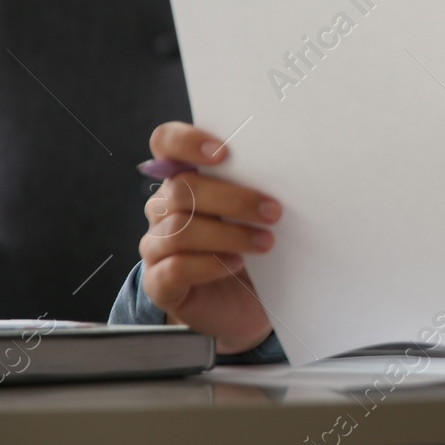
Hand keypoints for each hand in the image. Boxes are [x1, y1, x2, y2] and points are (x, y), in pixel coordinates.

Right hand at [138, 123, 279, 354]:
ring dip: (229, 235)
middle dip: (233, 199)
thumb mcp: (256, 213)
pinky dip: (210, 265)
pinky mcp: (158, 283)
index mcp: (183, 179)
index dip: (187, 141)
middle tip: (272, 211)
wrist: (244, 303)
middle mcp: (163, 209)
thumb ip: (256, 187)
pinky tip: (236, 263)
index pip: (166, 143)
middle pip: (182, 189)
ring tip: (265, 242)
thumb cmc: (251, 247)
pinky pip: (174, 268)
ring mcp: (156, 247)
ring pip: (179, 230)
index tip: (224, 152)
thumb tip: (287, 169)